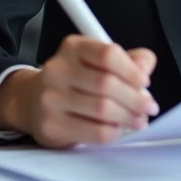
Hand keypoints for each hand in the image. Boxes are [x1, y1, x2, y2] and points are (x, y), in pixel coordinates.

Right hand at [0, 36, 158, 147]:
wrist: (31, 101)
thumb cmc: (73, 80)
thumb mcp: (96, 61)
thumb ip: (127, 60)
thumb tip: (145, 65)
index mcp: (73, 48)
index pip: (108, 54)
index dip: (132, 70)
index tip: (144, 82)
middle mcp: (57, 70)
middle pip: (107, 84)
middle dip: (136, 99)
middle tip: (149, 107)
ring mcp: (51, 99)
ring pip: (103, 110)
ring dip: (129, 117)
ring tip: (138, 120)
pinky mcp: (51, 126)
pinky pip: (94, 132)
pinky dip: (114, 132)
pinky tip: (119, 129)